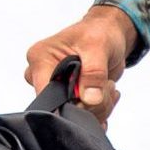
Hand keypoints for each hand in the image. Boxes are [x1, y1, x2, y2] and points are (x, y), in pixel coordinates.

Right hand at [24, 5, 136, 125]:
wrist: (109, 34)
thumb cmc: (99, 32)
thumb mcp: (98, 46)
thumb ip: (94, 72)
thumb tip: (90, 99)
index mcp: (40, 59)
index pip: (45, 94)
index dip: (68, 103)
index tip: (90, 97)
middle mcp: (43, 76)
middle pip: (61, 109)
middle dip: (90, 103)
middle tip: (106, 85)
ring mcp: (57, 89)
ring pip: (76, 116)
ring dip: (99, 106)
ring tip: (107, 84)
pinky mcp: (70, 99)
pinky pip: (85, 116)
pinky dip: (101, 108)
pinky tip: (108, 92)